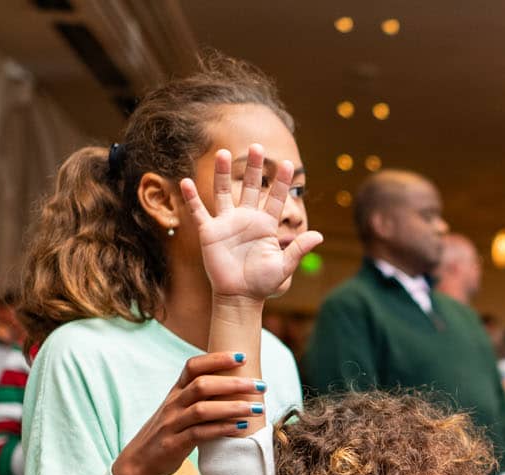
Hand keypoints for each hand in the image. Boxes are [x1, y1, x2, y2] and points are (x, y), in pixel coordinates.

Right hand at [110, 352, 264, 474]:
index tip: (243, 356)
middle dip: (234, 383)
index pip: (193, 366)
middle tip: (261, 385)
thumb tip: (236, 384)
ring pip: (202, 409)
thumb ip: (200, 397)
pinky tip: (241, 427)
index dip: (217, 359)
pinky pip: (200, 433)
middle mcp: (173, 404)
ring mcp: (172, 424)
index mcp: (176, 392)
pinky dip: (222, 429)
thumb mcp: (180, 410)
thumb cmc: (168, 433)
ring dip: (233, 407)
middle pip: (202, 385)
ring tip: (257, 407)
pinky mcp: (174, 444)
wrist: (139, 462)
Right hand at [179, 144, 322, 303]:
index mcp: (266, 225)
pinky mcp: (210, 233)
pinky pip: (199, 212)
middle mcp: (247, 219)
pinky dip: (192, 198)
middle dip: (253, 168)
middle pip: (249, 187)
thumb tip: (319, 235)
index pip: (275, 198)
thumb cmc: (263, 283)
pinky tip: (185, 181)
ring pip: (223, 192)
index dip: (281, 182)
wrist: (240, 297)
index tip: (288, 164)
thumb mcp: (283, 266)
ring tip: (222, 153)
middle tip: (256, 147)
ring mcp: (227, 224)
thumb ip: (298, 249)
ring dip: (221, 173)